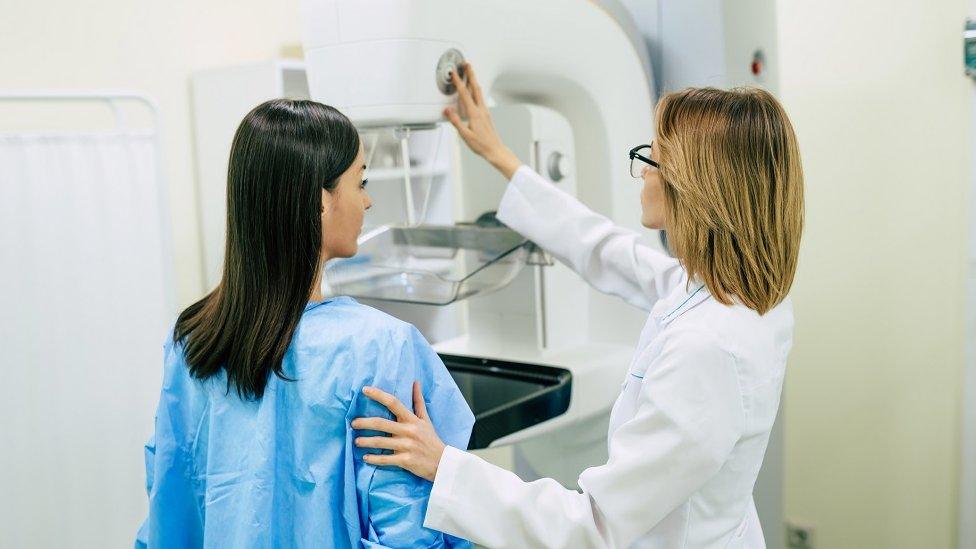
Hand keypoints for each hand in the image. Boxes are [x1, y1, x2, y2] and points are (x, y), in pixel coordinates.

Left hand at [351, 382, 445, 481]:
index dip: (378, 395)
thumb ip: (418, 401)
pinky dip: (374, 459)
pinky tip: (365, 458)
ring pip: (381, 442)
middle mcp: (408, 431)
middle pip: (381, 423)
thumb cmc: (431, 439)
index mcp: (412, 419)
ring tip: (356, 441)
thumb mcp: (425, 419)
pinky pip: (385, 459)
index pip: (393, 402)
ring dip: (365, 441)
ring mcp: (407, 446)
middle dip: (364, 423)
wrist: (443, 463)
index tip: (365, 390)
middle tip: (353, 423)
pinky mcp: (406, 461)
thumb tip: (415, 382)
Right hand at [444, 62, 521, 179]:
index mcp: (475, 114)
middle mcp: (481, 110)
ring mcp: (485, 111)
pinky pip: (480, 98)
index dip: (459, 83)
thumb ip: (456, 121)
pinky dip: (476, 90)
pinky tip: (474, 91)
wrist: (495, 150)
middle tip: (466, 64)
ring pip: (479, 92)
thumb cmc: (481, 145)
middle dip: (470, 75)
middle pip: (475, 88)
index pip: (465, 94)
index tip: (454, 74)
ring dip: (474, 80)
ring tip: (470, 73)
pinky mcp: (486, 114)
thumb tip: (447, 110)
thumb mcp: (465, 135)